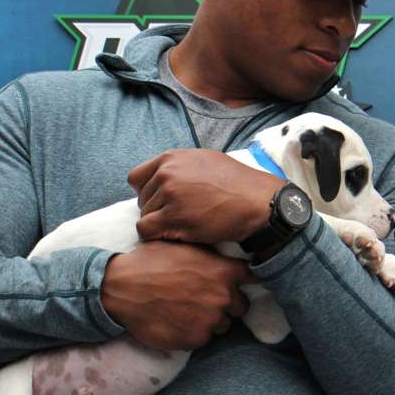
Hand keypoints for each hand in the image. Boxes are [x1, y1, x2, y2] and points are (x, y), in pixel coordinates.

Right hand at [100, 241, 251, 349]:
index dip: (245, 281)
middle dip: (228, 304)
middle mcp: (223, 296)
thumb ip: (209, 256)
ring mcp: (211, 320)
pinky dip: (194, 333)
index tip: (240, 284)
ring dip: (211, 320)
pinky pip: (204, 339)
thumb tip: (222, 257)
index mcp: (224, 271)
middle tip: (206, 300)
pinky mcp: (196, 339)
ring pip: (223, 325)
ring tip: (187, 312)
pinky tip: (177, 322)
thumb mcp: (184, 247)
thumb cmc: (150, 262)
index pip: (252, 278)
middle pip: (241, 306)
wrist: (121, 288)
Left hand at [127, 149, 284, 243]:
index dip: (147, 192)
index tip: (161, 201)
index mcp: (171, 158)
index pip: (136, 178)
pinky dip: (157, 236)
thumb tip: (164, 175)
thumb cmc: (237, 183)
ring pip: (144, 216)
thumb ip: (180, 166)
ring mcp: (169, 195)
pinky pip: (146, 230)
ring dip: (160, 224)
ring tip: (183, 226)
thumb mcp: (206, 161)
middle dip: (156, 210)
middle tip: (179, 217)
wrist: (257, 201)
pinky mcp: (174, 217)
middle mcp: (166, 174)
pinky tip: (176, 236)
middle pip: (141, 200)